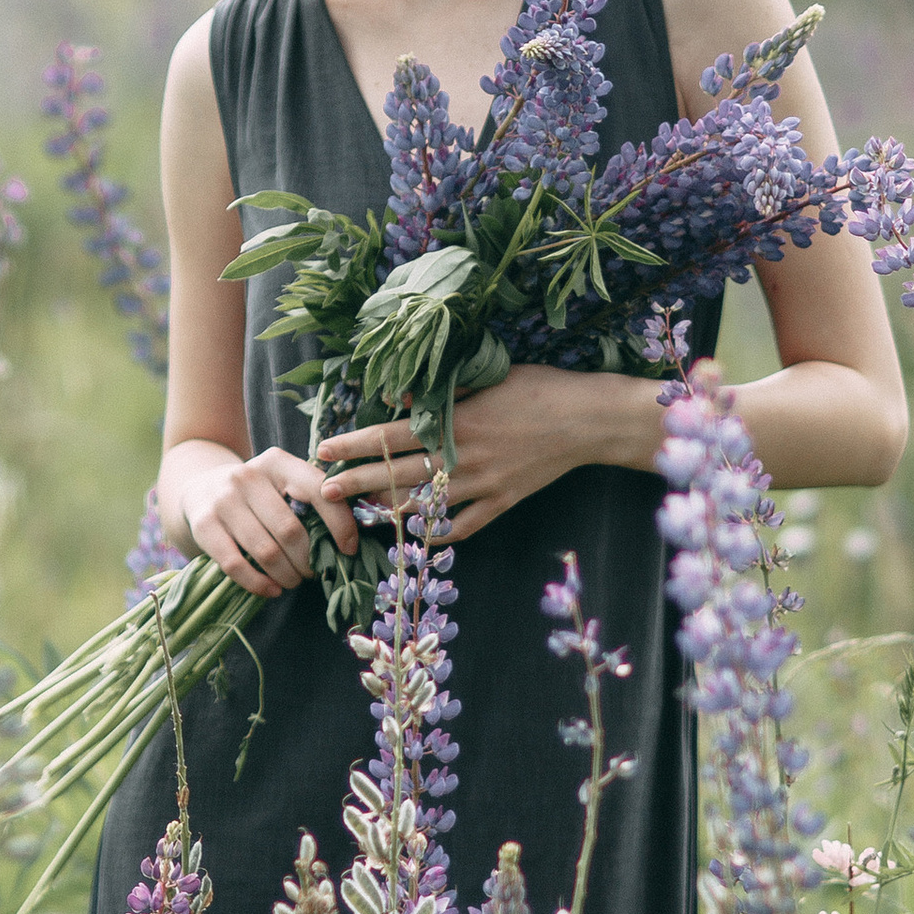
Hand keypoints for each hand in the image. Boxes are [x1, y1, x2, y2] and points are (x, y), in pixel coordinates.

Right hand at [175, 443, 359, 598]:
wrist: (200, 487)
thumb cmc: (257, 493)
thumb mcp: (282, 482)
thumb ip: (311, 499)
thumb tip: (350, 540)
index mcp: (277, 462)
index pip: (318, 491)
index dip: (339, 523)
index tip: (348, 549)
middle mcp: (247, 476)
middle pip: (290, 531)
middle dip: (308, 560)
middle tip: (313, 572)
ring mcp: (222, 500)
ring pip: (266, 552)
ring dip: (287, 575)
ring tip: (294, 580)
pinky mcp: (203, 525)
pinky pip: (235, 565)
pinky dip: (258, 584)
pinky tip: (271, 589)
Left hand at [315, 366, 650, 547]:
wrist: (589, 420)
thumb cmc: (540, 387)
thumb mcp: (489, 377)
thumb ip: (443, 391)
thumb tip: (401, 398)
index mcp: (457, 421)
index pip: (393, 435)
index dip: (356, 443)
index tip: (326, 448)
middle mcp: (464, 457)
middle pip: (399, 474)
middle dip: (357, 482)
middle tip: (324, 491)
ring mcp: (484, 484)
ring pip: (427, 504)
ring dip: (390, 510)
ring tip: (362, 514)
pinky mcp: (505, 501)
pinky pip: (465, 524)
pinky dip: (440, 531)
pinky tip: (418, 535)